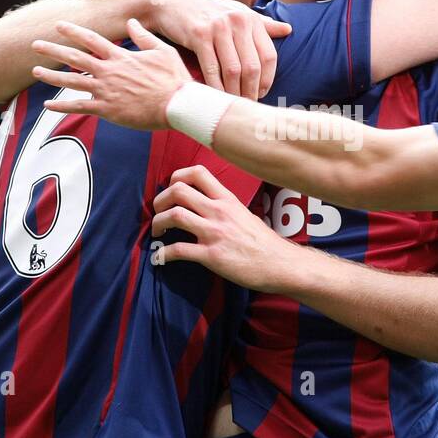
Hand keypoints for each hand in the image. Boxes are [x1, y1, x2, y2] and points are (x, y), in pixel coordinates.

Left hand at [32, 19, 190, 129]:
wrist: (178, 105)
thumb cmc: (174, 79)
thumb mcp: (162, 50)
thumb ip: (143, 37)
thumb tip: (131, 23)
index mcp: (120, 57)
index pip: (91, 40)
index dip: (73, 31)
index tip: (59, 25)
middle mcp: (109, 71)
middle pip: (74, 58)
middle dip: (53, 50)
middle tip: (35, 44)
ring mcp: (106, 91)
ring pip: (71, 82)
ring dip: (51, 76)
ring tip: (35, 71)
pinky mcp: (107, 109)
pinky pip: (79, 107)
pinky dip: (62, 106)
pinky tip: (48, 105)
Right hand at [147, 0, 290, 99]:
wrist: (172, 3)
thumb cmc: (208, 12)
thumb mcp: (237, 13)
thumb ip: (262, 24)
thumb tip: (289, 30)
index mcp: (251, 18)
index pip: (269, 56)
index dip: (267, 79)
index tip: (262, 93)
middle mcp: (237, 21)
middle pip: (252, 66)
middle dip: (251, 90)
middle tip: (247, 105)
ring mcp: (218, 27)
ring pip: (233, 70)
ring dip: (234, 92)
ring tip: (233, 104)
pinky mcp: (198, 35)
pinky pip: (211, 68)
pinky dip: (215, 86)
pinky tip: (216, 97)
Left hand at [150, 165, 298, 293]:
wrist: (280, 264)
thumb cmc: (264, 242)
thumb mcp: (245, 214)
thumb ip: (224, 207)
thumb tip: (205, 206)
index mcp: (227, 199)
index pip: (197, 172)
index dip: (177, 176)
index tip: (171, 189)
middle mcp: (219, 211)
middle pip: (178, 190)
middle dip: (160, 200)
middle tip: (158, 212)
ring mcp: (215, 233)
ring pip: (174, 215)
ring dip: (158, 222)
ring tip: (157, 232)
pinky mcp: (212, 255)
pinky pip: (179, 250)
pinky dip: (163, 254)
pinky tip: (160, 258)